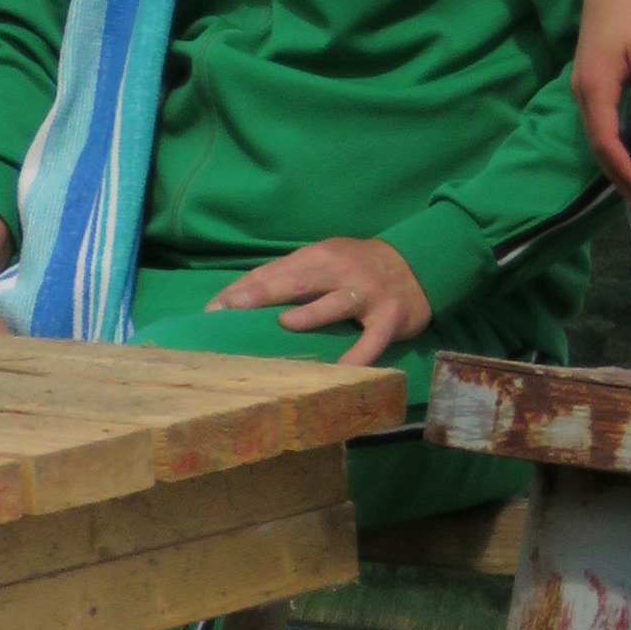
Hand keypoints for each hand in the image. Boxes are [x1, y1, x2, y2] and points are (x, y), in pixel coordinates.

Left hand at [206, 236, 429, 366]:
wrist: (419, 264)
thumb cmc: (357, 268)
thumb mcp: (325, 261)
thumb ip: (289, 276)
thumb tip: (238, 298)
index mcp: (320, 256)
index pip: (275, 271)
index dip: (243, 289)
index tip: (212, 310)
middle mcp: (342, 270)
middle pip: (299, 280)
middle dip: (264, 292)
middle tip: (231, 309)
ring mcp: (368, 293)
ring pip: (337, 302)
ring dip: (312, 314)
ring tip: (286, 325)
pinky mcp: (390, 317)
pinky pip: (372, 340)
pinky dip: (358, 357)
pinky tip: (339, 374)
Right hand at [572, 0, 630, 209]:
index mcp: (596, 88)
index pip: (606, 143)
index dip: (624, 171)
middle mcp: (583, 91)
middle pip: (596, 144)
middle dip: (617, 174)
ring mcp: (583, 83)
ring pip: (596, 132)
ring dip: (613, 159)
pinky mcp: (590, 75)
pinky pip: (598, 118)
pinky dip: (612, 140)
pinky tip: (629, 145)